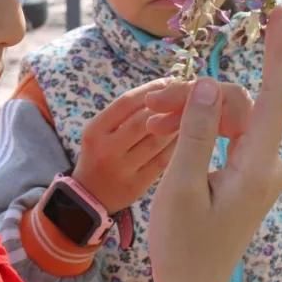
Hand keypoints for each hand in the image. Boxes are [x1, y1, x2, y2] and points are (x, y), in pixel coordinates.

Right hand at [71, 79, 192, 214]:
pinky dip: (178, 146)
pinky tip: (191, 138)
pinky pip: (164, 160)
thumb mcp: (102, 131)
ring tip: (193, 114)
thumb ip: (129, 112)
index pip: (127, 102)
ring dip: (178, 124)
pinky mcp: (138, 187)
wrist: (88, 201)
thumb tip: (166, 85)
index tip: (171, 81)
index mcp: (95, 130)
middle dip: (169, 106)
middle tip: (189, 96)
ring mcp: (123, 170)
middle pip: (144, 120)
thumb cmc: (101, 156)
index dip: (151, 89)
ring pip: (158, 140)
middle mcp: (106, 150)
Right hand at [142, 5, 281, 281]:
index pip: (273, 95)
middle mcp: (268, 166)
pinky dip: (203, 129)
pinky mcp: (248, 178)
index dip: (277, 50)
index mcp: (258, 167)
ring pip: (234, 120)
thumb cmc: (182, 244)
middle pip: (244, 105)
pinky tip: (173, 131)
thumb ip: (197, 132)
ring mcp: (260, 173)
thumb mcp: (181, 186)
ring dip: (197, 114)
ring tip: (155, 124)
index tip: (279, 10)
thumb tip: (211, 82)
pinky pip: (230, 137)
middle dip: (202, 94)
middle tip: (155, 105)